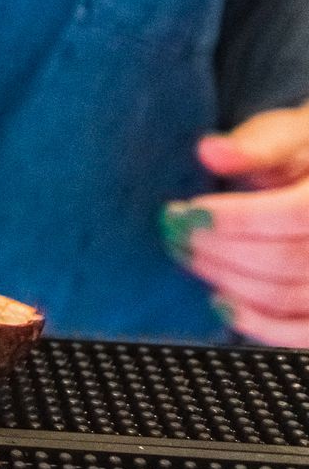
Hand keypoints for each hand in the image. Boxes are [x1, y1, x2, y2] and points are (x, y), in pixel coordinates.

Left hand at [164, 102, 308, 345]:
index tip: (186, 212)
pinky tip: (220, 302)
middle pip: (284, 260)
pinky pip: (302, 334)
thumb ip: (257, 146)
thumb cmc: (308, 154)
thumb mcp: (291, 135)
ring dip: (227, 281)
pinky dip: (260, 326)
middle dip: (218, 250)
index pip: (293, 214)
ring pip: (287, 297)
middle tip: (174, 233)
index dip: (236, 219)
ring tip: (187, 256)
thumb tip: (211, 151)